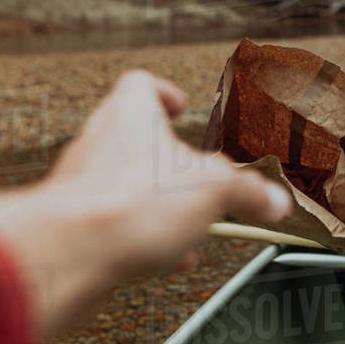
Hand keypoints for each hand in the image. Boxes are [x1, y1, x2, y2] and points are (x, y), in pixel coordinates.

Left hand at [0, 71, 290, 337]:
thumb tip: (274, 198)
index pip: (140, 84)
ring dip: (155, 204)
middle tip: (190, 171)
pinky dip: (142, 239)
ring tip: (186, 225)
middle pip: (131, 137)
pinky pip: (113, 226)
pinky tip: (166, 259)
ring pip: (123, 186)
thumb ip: (248, 192)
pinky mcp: (75, 228)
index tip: (180, 106)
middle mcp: (98, 144)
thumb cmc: (127, 203)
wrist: (70, 255)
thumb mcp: (214, 190)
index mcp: (129, 115)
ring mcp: (81, 187)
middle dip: (165, 159)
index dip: (163, 93)